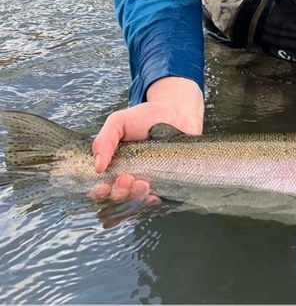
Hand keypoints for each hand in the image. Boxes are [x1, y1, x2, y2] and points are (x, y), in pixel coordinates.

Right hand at [89, 76, 203, 203]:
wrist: (177, 112)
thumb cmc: (146, 116)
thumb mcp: (120, 121)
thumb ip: (104, 139)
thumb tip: (98, 167)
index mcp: (114, 166)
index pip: (100, 188)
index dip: (99, 193)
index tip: (104, 185)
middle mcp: (128, 177)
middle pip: (117, 198)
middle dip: (119, 193)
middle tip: (126, 178)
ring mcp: (147, 182)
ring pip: (135, 202)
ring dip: (134, 198)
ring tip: (142, 184)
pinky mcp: (165, 183)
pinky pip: (156, 200)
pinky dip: (152, 202)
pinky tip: (154, 196)